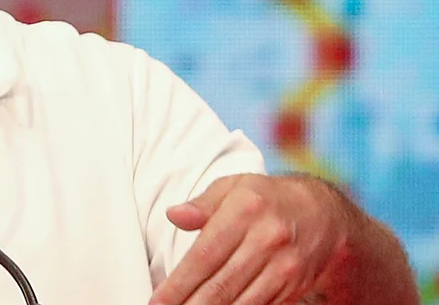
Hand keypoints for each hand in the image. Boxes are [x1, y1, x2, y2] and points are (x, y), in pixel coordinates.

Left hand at [150, 174, 346, 304]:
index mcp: (245, 210)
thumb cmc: (265, 199)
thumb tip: (174, 215)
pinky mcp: (293, 285)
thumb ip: (202, 203)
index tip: (157, 300)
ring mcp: (284, 266)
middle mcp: (267, 240)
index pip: (204, 255)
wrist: (323, 214)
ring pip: (241, 302)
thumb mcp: (234, 187)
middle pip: (221, 285)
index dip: (178, 283)